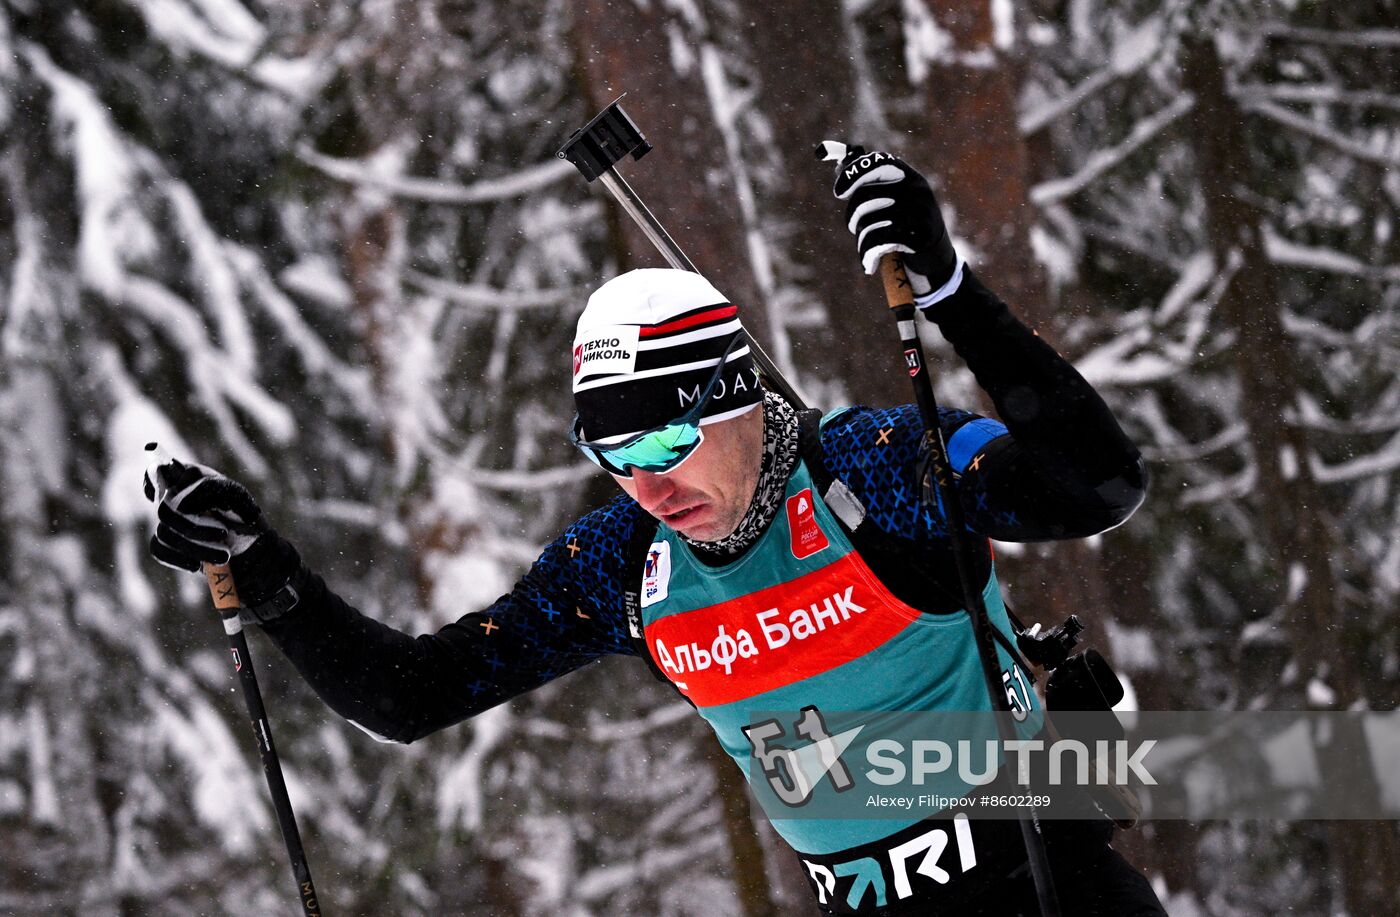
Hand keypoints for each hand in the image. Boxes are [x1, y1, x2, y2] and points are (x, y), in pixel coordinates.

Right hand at [143, 444, 268, 572]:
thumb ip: (208, 489)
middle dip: (194, 527)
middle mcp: (173, 497)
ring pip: (163, 533)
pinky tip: (198, 564)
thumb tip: (178, 505)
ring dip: (195, 547)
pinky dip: (180, 558)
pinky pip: (158, 549)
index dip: (158, 481)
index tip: (177, 493)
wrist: (251, 549)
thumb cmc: (243, 515)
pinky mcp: (166, 542)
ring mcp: (168, 520)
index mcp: (188, 478)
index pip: (157, 471)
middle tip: (223, 532)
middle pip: (163, 510)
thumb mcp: (234, 496)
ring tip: (223, 554)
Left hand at [827, 144, 960, 302]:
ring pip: (871, 223)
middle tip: (853, 226)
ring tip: (864, 247)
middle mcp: (917, 190)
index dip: (854, 174)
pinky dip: (869, 254)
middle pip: (866, 196)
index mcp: (908, 176)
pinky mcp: (921, 237)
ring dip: (861, 240)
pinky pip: (881, 242)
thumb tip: (839, 165)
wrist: (935, 251)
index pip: (879, 163)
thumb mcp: (893, 197)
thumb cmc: (905, 221)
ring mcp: (921, 213)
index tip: (839, 193)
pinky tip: (869, 263)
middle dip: (852, 215)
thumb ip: (869, 182)